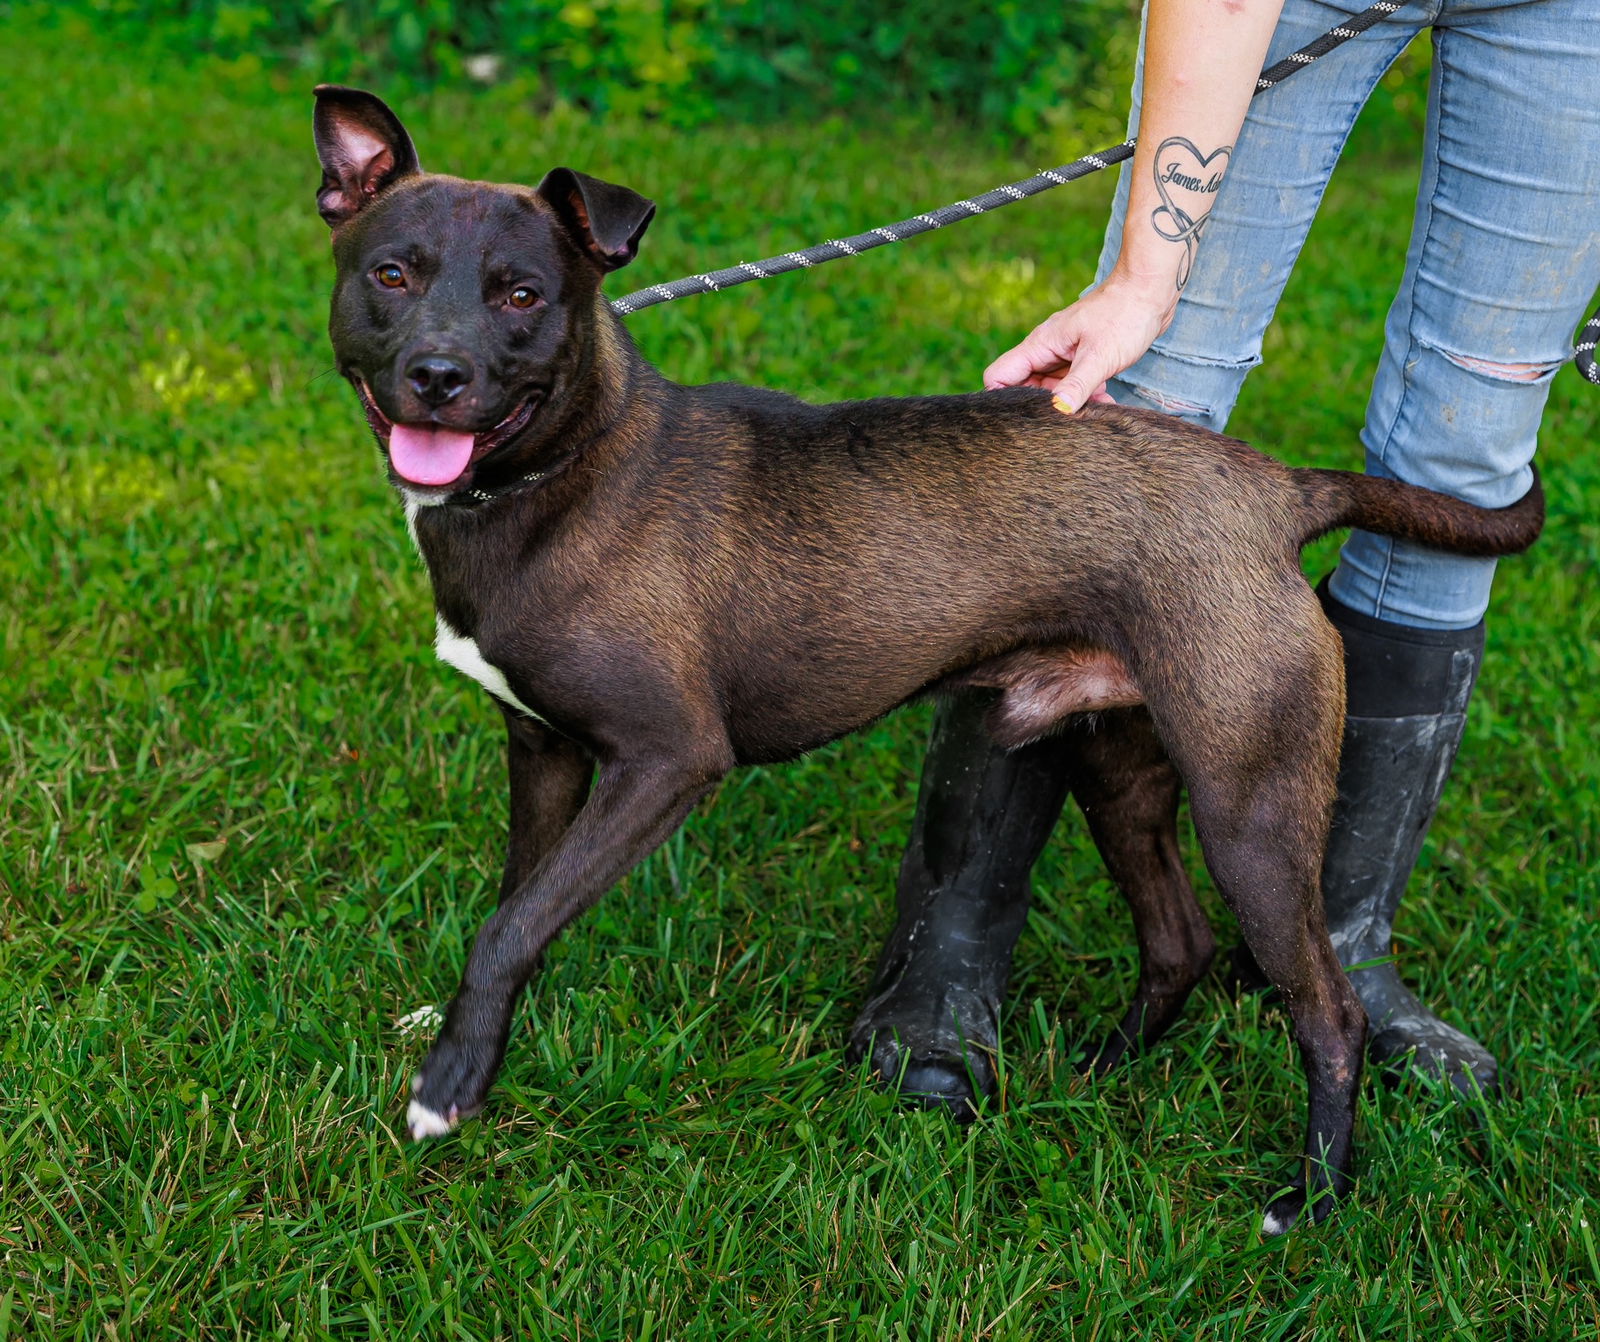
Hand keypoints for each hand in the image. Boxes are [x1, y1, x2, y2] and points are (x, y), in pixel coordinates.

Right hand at [983, 274, 1176, 409]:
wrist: (1151, 290)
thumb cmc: (1124, 314)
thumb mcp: (1100, 356)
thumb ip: (1077, 385)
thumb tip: (1057, 411)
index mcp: (1040, 344)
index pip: (1000, 376)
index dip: (1004, 400)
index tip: (1026, 418)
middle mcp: (1047, 350)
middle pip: (1025, 388)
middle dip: (1044, 407)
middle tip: (1068, 419)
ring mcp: (1065, 354)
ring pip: (1053, 389)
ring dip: (1070, 403)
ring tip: (1095, 409)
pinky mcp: (1082, 357)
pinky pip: (1073, 384)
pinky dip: (1086, 396)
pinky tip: (1105, 400)